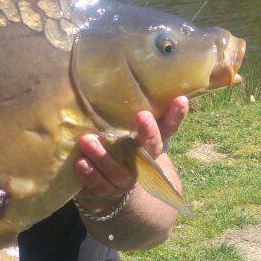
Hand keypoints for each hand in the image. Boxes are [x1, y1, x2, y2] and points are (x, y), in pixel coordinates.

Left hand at [74, 96, 188, 205]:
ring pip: (119, 170)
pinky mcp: (106, 191)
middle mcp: (143, 162)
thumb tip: (115, 70)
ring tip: (87, 140)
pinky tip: (81, 162)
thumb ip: (124, 112)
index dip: (176, 115)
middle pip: (151, 149)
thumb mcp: (125, 129)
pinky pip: (100, 185)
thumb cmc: (119, 147)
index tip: (180, 99)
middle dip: (149, 133)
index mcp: (152, 144)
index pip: (169, 128)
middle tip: (142, 115)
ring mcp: (125, 179)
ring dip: (103, 156)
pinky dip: (90, 174)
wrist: (110, 187)